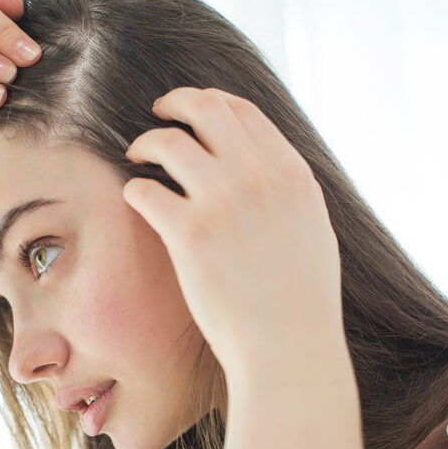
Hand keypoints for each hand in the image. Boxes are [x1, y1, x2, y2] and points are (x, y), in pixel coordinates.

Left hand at [123, 87, 343, 380]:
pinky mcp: (188, 233)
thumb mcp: (312, 228)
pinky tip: (137, 199)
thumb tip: (263, 168)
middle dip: (175, 102)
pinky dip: (135, 189)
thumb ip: (287, 190)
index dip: (211, 102)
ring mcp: (223, 201)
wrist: (289, 347)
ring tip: (137, 155)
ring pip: (168, 141)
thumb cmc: (302, 300)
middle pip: (206, 108)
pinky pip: (144, 189)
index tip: (193, 110)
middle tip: (158, 114)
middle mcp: (258, 176)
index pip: (244, 110)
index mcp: (291, 172)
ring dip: (146, 142)